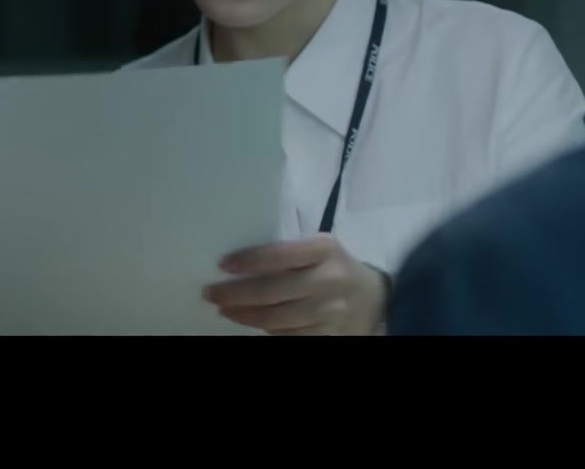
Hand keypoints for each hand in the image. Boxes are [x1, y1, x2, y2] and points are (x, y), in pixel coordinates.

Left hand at [202, 233, 388, 335]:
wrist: (373, 296)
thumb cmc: (332, 266)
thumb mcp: (316, 249)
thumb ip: (285, 252)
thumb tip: (234, 264)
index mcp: (324, 249)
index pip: (279, 254)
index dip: (248, 260)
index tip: (222, 265)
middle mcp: (329, 280)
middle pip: (272, 291)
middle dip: (235, 294)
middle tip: (210, 293)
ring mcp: (331, 312)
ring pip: (277, 318)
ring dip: (244, 315)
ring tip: (224, 309)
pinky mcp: (330, 335)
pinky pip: (289, 336)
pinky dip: (266, 330)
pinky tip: (250, 322)